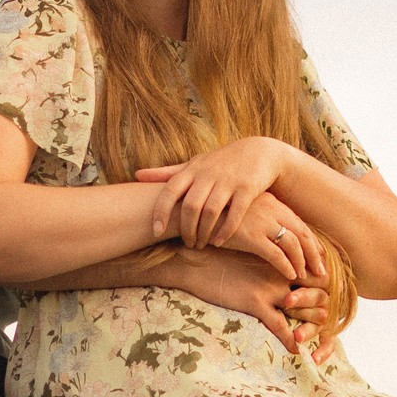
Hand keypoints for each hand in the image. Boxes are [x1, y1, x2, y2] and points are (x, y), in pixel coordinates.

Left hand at [139, 137, 294, 251]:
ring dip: (203, 232)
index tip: (155, 231)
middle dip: (186, 229)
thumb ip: (167, 173)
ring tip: (201, 244)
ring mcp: (228, 181)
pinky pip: (234, 214)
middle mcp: (208, 174)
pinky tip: (218, 241)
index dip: (161, 212)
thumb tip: (136, 175)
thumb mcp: (194, 164)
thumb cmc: (219, 162)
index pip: (170, 191)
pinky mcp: (247, 189)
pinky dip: (225, 230)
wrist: (259, 152)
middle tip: (187, 243)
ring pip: (211, 212)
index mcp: (192, 170)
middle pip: (190, 206)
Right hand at [163, 248, 330, 356]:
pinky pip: (280, 326)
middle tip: (322, 321)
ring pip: (303, 309)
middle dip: (323, 308)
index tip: (323, 299)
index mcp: (281, 258)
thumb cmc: (218, 256)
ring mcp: (269, 288)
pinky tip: (296, 350)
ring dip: (311, 326)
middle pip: (317, 292)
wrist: (194, 261)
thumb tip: (279, 272)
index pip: (316, 272)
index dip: (324, 287)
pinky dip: (291, 340)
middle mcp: (281, 272)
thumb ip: (269, 260)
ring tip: (311, 336)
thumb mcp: (250, 253)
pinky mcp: (255, 303)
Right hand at [207, 190, 325, 281]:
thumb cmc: (213, 212)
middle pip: (302, 233)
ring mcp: (261, 222)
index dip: (311, 240)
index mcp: (270, 200)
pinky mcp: (250, 236)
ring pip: (293, 244)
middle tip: (322, 270)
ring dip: (303, 262)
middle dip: (314, 253)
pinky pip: (277, 254)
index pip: (298, 222)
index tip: (319, 254)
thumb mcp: (242, 209)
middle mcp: (270, 209)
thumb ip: (258, 216)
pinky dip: (286, 266)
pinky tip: (290, 276)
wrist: (190, 210)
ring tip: (306, 277)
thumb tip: (268, 230)